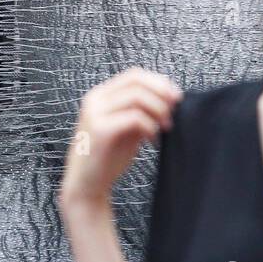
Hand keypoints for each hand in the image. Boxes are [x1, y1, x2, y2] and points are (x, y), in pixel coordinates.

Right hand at [58, 67, 183, 210]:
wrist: (87, 186)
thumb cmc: (107, 158)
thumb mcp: (128, 128)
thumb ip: (142, 111)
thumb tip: (169, 98)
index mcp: (100, 95)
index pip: (134, 75)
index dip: (158, 82)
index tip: (176, 96)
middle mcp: (95, 99)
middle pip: (136, 81)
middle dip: (161, 92)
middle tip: (176, 107)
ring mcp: (95, 113)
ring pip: (136, 96)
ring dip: (158, 109)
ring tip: (166, 126)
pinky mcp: (99, 130)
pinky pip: (133, 118)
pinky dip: (150, 126)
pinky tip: (153, 139)